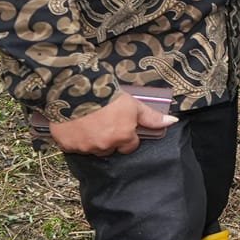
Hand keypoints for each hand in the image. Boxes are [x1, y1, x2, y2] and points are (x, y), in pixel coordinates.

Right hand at [49, 91, 174, 156]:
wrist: (75, 90)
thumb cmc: (108, 95)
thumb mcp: (134, 104)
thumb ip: (152, 117)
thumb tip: (172, 122)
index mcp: (123, 137)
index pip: (130, 146)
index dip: (128, 136)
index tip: (122, 126)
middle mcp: (105, 146)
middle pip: (111, 149)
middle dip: (110, 139)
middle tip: (104, 123)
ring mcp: (85, 147)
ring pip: (93, 149)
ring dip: (92, 140)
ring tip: (90, 122)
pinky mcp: (67, 146)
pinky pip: (74, 147)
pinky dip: (75, 139)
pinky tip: (75, 125)